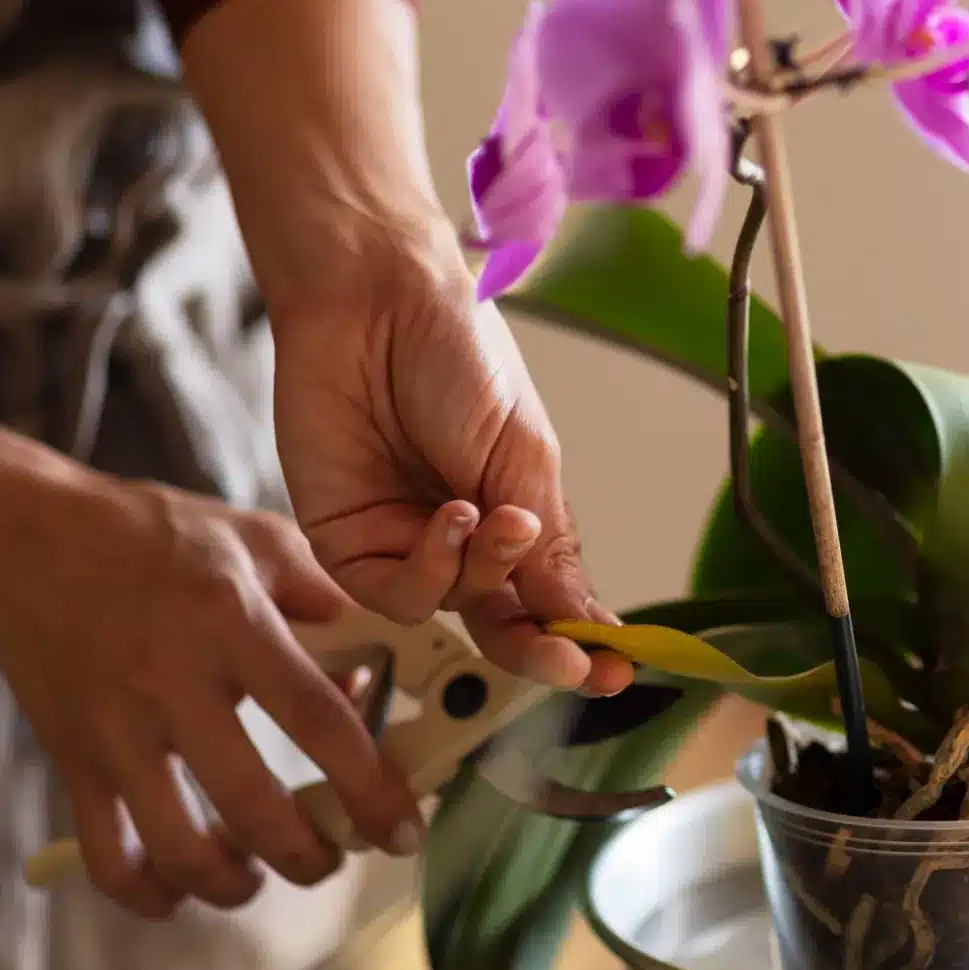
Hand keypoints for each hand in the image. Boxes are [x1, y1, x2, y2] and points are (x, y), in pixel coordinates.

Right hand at [0, 475, 419, 917]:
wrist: (25, 539)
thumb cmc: (156, 535)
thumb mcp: (258, 540)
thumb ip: (326, 599)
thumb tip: (373, 671)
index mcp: (233, 623)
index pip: (317, 721)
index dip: (369, 785)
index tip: (402, 827)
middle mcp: (173, 683)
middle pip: (253, 804)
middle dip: (309, 854)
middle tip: (334, 859)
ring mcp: (117, 729)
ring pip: (179, 846)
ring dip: (234, 884)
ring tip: (262, 877)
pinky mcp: (73, 758)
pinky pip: (106, 853)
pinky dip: (146, 892)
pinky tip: (180, 890)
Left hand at [265, 249, 634, 698]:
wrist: (376, 299)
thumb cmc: (456, 355)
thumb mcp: (526, 456)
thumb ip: (548, 547)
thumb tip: (590, 623)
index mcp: (514, 516)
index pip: (551, 601)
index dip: (584, 641)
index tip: (621, 670)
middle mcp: (460, 541)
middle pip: (503, 628)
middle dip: (541, 650)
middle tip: (575, 662)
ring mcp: (403, 543)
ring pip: (453, 611)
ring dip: (485, 575)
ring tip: (495, 518)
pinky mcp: (347, 541)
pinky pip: (398, 593)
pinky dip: (432, 566)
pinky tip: (450, 517)